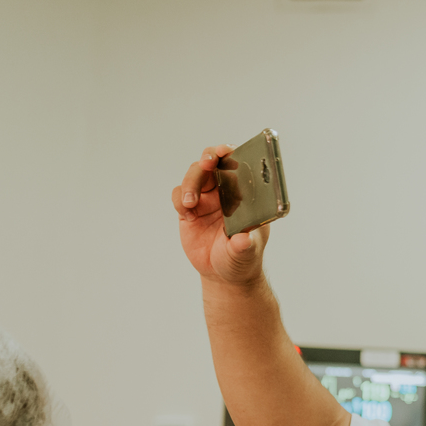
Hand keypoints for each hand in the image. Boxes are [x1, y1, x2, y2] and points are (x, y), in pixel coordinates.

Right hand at [172, 144, 269, 284]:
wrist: (223, 275)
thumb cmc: (241, 259)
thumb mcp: (246, 253)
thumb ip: (244, 246)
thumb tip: (243, 239)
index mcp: (244, 195)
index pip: (239, 165)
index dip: (231, 153)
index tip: (226, 151)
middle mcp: (225, 192)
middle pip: (212, 163)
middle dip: (208, 158)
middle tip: (206, 164)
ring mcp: (206, 199)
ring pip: (194, 175)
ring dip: (190, 184)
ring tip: (190, 204)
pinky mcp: (189, 209)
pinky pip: (179, 194)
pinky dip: (179, 199)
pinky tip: (187, 215)